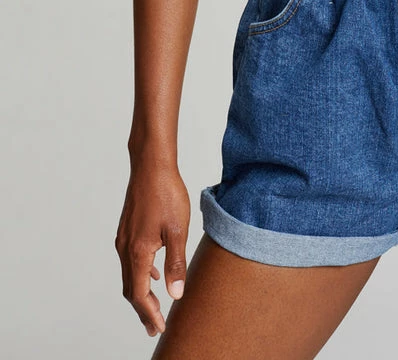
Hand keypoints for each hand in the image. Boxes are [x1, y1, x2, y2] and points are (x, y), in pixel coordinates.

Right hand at [115, 160, 189, 336]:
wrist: (151, 166)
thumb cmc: (166, 193)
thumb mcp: (177, 230)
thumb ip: (176, 263)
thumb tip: (175, 294)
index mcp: (137, 251)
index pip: (139, 294)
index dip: (149, 314)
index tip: (159, 328)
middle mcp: (125, 248)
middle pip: (130, 289)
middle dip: (143, 309)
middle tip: (154, 326)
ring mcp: (123, 238)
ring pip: (129, 275)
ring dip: (141, 292)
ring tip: (155, 305)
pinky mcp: (127, 229)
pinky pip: (130, 260)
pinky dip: (140, 274)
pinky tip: (154, 272)